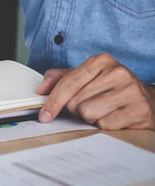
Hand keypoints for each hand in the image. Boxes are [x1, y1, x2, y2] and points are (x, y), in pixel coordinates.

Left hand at [37, 53, 154, 129]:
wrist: (147, 101)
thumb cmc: (111, 89)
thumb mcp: (86, 77)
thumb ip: (61, 79)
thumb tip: (41, 89)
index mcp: (101, 61)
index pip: (68, 83)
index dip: (53, 101)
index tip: (44, 115)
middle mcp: (117, 72)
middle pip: (75, 101)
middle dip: (76, 109)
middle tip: (90, 105)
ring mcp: (130, 91)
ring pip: (88, 113)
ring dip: (90, 117)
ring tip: (102, 110)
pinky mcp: (139, 110)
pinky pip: (105, 125)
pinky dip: (105, 125)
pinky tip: (114, 117)